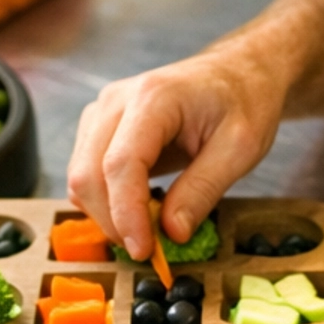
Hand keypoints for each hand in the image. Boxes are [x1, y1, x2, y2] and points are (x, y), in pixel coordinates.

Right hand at [67, 43, 285, 259]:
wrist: (236, 73)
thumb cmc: (243, 101)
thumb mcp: (241, 148)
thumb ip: (203, 190)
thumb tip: (172, 233)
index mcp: (153, 98)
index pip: (121, 163)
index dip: (126, 213)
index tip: (144, 251)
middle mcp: (116, 101)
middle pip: (88, 173)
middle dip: (113, 221)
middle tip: (150, 250)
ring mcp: (101, 112)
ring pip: (80, 177)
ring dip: (107, 214)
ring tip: (149, 229)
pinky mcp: (98, 127)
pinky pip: (86, 174)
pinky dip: (105, 201)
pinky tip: (139, 209)